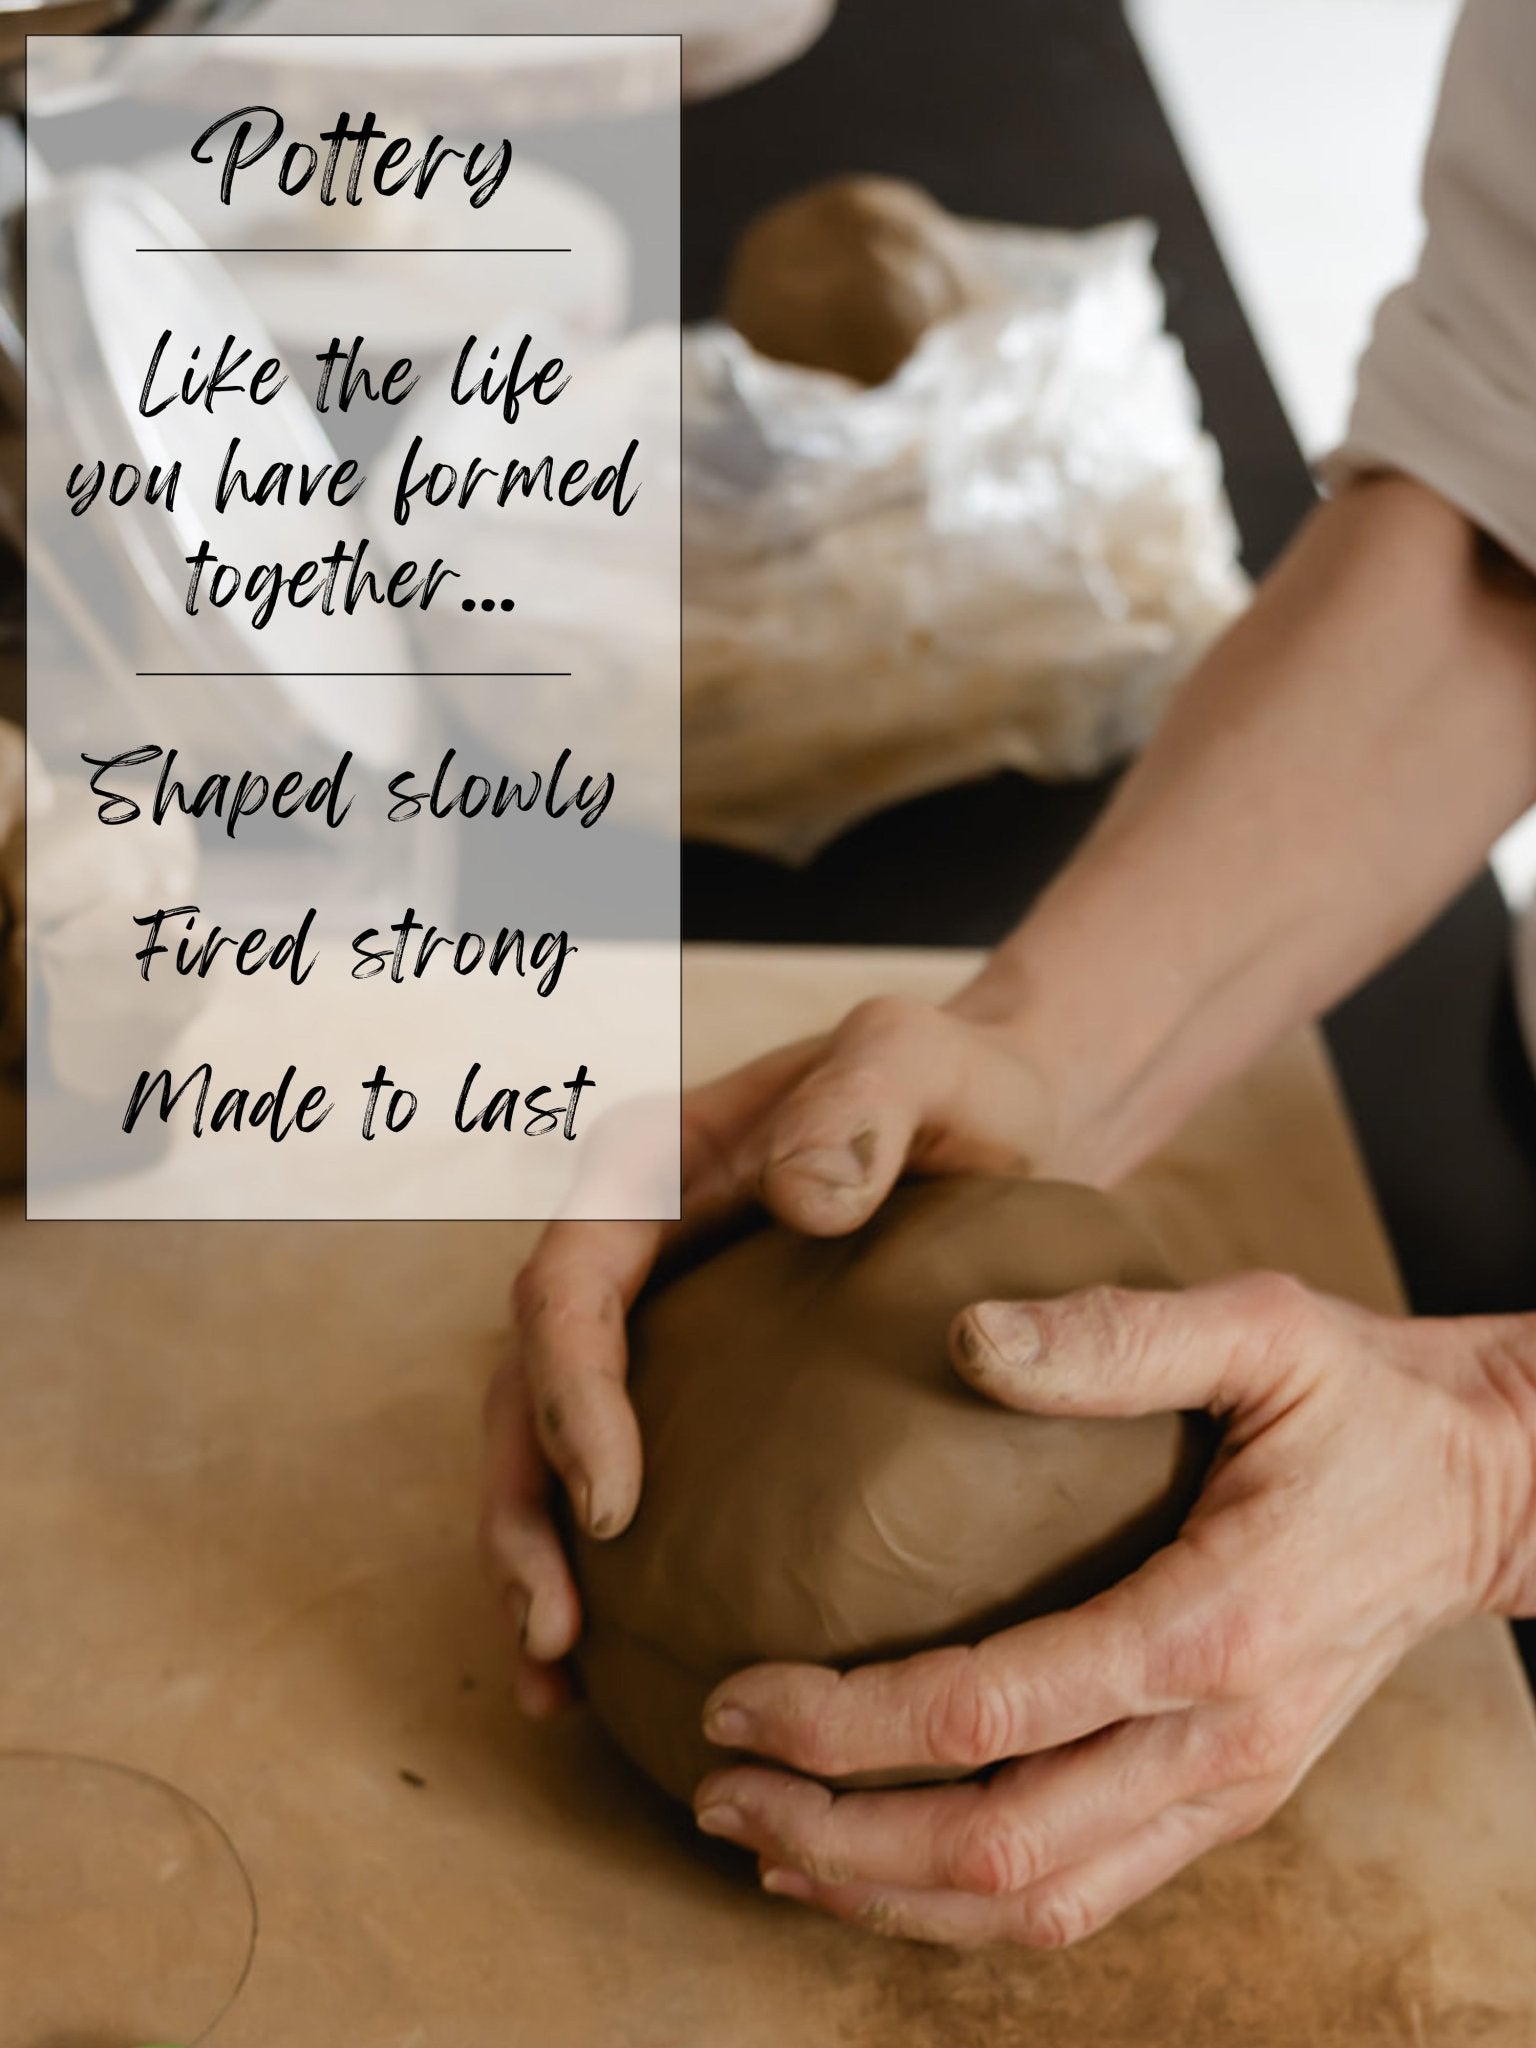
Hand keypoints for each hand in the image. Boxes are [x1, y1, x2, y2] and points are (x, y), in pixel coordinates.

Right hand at [480, 993, 1056, 1713]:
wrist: (998, 1117)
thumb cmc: (959, 1086)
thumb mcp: (923, 1060)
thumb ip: (863, 1102)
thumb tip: (799, 1200)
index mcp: (649, 1168)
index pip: (567, 1285)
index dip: (566, 1396)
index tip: (610, 1505)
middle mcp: (629, 1248)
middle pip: (525, 1385)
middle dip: (520, 1510)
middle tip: (552, 1630)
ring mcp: (653, 1321)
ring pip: (548, 1445)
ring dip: (536, 1557)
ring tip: (556, 1677)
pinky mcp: (695, 1383)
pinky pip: (621, 1472)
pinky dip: (601, 1565)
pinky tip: (617, 1665)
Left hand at [691, 1275, 1535, 1946]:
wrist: (1485, 1490)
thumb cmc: (1361, 1399)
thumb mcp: (1261, 1327)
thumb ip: (1119, 1334)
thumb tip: (968, 1339)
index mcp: (1215, 1626)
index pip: (996, 1712)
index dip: (849, 1723)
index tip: (735, 1691)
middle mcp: (1221, 1741)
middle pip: (1001, 1851)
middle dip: (839, 1840)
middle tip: (715, 1788)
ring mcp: (1227, 1791)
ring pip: (1037, 1905)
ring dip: (888, 1897)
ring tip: (769, 1846)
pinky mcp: (1224, 1801)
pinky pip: (1082, 1892)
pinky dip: (965, 1902)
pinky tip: (882, 1864)